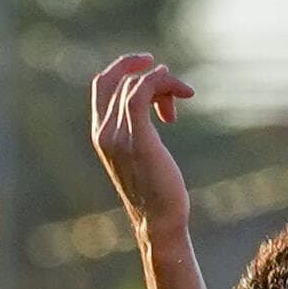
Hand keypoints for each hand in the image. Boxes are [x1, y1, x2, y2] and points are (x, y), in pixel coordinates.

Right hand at [88, 52, 196, 236]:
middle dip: (143, 70)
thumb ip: (142, 129)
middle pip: (116, 79)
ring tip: (183, 100)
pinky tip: (186, 93)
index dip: (124, 66)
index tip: (151, 65)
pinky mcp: (138, 139)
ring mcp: (118, 136)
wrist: (159, 223)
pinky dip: (164, 82)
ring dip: (165, 83)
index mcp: (101, 134)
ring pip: (135, 85)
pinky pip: (142, 92)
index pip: (102, 84)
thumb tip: (160, 104)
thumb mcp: (144, 155)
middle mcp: (104, 132)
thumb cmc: (158, 193)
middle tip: (171, 79)